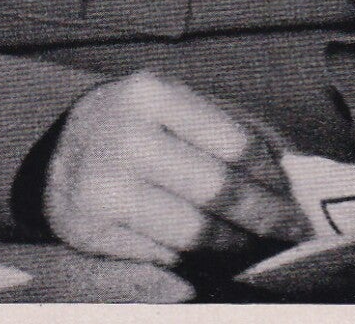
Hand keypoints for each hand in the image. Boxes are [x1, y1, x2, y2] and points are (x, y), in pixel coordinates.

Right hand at [44, 70, 312, 266]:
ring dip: (235, 245)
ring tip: (258, 245)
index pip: (234, 142)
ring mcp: (103, 187)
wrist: (60, 147)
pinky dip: (196, 260)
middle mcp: (125, 138)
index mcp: (152, 94)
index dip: (271, 177)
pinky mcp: (91, 230)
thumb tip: (290, 173)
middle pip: (218, 190)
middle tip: (293, 231)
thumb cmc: (138, 124)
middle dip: (265, 216)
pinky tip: (214, 255)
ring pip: (193, 231)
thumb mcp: (175, 105)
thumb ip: (228, 130)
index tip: (294, 197)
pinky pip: (163, 255)